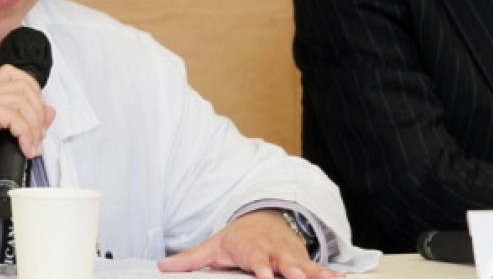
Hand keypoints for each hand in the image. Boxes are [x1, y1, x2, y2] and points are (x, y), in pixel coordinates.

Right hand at [0, 64, 55, 198]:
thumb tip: (51, 111)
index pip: (13, 75)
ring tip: (33, 146)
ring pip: (20, 100)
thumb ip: (30, 123)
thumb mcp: (11, 142)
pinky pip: (13, 115)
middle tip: (39, 137)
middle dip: (38, 111)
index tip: (38, 117)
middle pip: (22, 86)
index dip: (33, 91)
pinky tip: (25, 148)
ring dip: (34, 125)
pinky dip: (25, 133)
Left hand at [156, 209, 342, 278]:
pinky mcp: (301, 260)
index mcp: (251, 250)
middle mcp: (272, 252)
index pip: (255, 260)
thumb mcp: (214, 245)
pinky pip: (316, 267)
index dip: (260, 268)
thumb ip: (191, 259)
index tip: (263, 276)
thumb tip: (163, 265)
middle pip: (283, 263)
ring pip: (303, 265)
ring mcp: (288, 255)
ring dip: (313, 273)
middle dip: (291, 272)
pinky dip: (328, 272)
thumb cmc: (238, 237)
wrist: (264, 218)